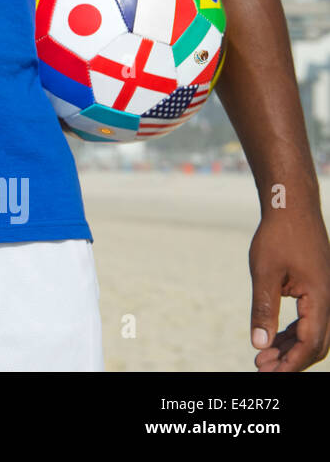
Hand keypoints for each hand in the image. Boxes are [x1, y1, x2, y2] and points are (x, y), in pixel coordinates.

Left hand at [249, 204, 329, 370]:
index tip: (268, 374)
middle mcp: (329, 300)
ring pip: (314, 333)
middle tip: (261, 368)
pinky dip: (293, 332)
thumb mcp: (264, 272)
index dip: (291, 363)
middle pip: (317, 343)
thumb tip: (259, 344)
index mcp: (320, 298)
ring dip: (291, 348)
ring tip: (262, 358)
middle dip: (291, 360)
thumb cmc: (277, 236)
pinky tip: (274, 339)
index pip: (311, 343)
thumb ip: (263, 309)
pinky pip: (310, 319)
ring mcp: (325, 294)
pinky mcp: (317, 289)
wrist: (291, 208)